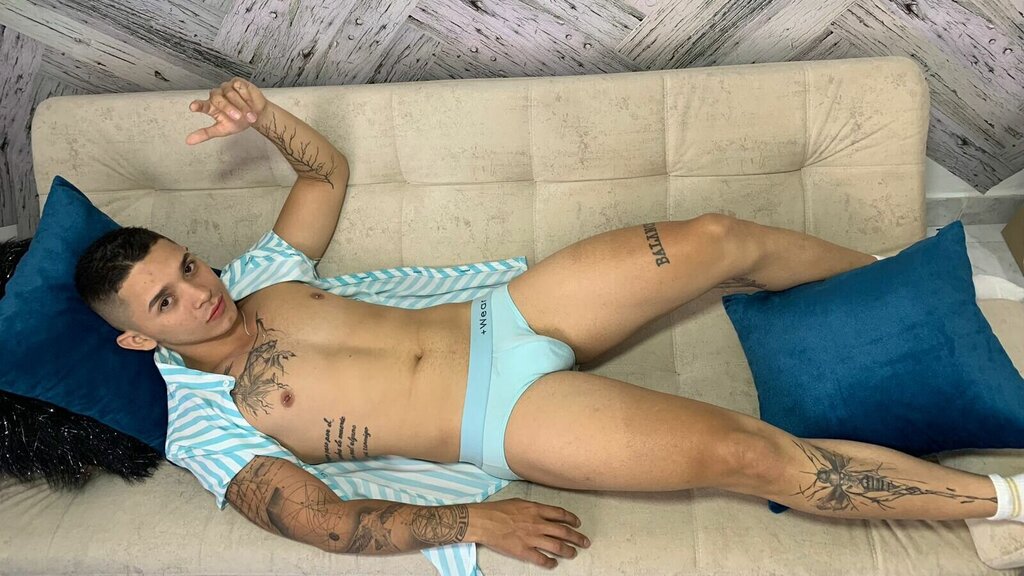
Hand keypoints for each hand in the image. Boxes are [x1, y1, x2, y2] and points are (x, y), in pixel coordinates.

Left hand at [186, 77, 268, 144]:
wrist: (257, 114)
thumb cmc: (240, 121)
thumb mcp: (223, 130)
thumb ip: (206, 134)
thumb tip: (189, 141)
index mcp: (211, 107)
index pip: (202, 105)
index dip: (198, 105)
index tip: (193, 107)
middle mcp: (217, 96)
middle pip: (218, 100)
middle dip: (229, 109)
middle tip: (238, 117)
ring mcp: (226, 88)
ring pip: (231, 94)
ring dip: (242, 106)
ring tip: (250, 115)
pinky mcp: (236, 82)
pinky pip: (240, 87)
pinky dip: (247, 97)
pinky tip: (250, 102)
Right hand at [471, 498, 589, 568]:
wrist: (483, 521)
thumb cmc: (497, 509)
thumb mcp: (518, 502)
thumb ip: (533, 507)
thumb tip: (542, 511)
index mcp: (536, 509)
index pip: (560, 514)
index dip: (571, 519)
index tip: (577, 523)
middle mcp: (537, 523)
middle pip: (564, 531)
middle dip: (577, 537)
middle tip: (585, 542)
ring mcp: (532, 538)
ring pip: (557, 546)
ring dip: (568, 551)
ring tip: (573, 553)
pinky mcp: (524, 551)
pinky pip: (542, 559)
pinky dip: (550, 563)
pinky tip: (553, 564)